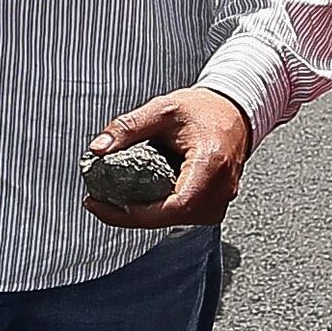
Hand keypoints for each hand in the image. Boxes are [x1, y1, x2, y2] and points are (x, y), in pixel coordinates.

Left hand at [80, 86, 251, 228]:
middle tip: (99, 203)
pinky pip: (185, 216)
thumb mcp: (162, 109)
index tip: (108, 205)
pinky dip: (160, 212)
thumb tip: (98, 149)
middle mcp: (221, 188)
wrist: (234, 111)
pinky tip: (140, 200)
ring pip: (178, 221)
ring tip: (114, 202)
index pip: (176, 205)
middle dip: (133, 216)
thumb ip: (128, 127)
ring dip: (146, 216)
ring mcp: (221, 199)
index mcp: (210, 165)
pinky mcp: (216, 203)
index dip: (140, 213)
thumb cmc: (203, 109)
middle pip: (174, 218)